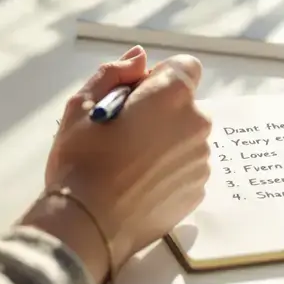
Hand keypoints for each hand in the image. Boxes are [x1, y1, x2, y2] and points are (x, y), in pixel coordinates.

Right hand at [39, 46, 211, 275]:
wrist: (89, 226)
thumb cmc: (82, 161)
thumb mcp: (82, 105)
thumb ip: (116, 73)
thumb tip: (140, 57)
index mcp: (172, 95)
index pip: (184, 67)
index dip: (158, 79)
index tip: (132, 99)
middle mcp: (197, 124)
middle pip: (185, 105)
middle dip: (160, 112)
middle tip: (124, 135)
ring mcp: (201, 161)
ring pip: (186, 138)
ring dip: (165, 143)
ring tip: (128, 165)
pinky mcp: (198, 191)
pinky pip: (186, 168)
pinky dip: (169, 171)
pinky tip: (139, 185)